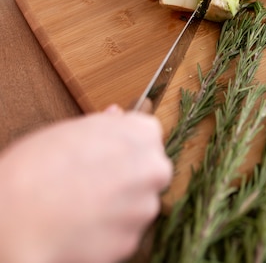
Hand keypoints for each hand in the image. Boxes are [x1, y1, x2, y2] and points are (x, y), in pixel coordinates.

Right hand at [0, 109, 172, 262]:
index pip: (147, 134)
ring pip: (138, 204)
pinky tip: (81, 223)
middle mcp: (153, 169)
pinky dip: (107, 230)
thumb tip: (116, 116)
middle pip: (150, 170)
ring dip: (118, 204)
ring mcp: (144, 208)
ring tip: (82, 202)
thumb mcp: (72, 129)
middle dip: (128, 174)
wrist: (18, 217)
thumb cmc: (39, 167)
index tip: (107, 150)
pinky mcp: (131, 242)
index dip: (124, 143)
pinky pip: (124, 233)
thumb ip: (105, 124)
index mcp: (142, 134)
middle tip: (93, 178)